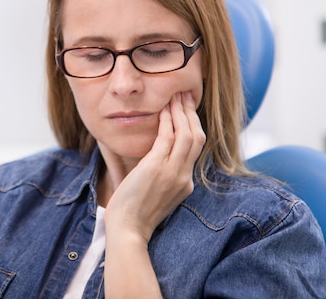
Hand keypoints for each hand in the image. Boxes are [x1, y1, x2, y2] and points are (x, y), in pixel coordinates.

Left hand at [105, 91, 205, 243]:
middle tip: (184, 95)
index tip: (186, 110)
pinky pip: (167, 138)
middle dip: (191, 114)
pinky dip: (167, 121)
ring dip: (181, 112)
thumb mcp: (155, 193)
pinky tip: (162, 109)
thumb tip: (154, 159)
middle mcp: (183, 177)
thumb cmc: (134, 214)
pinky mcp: (156, 168)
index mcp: (185, 183)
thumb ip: (161, 176)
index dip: (193, 126)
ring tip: (175, 95)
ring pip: (186, 134)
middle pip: (197, 137)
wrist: (128, 230)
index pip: (196, 148)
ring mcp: (172, 172)